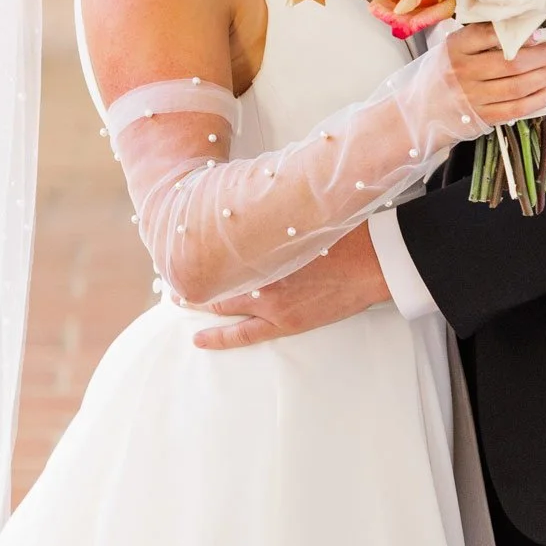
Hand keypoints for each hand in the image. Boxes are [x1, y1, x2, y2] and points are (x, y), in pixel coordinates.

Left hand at [192, 224, 387, 349]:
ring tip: (177, 298)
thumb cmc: (342, 232)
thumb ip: (274, 218)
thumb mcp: (302, 215)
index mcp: (265, 244)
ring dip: (197, 302)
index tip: (182, 246)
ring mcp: (270, 301)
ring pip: (221, 304)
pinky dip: (218, 337)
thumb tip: (252, 206)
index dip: (198, 250)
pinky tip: (198, 339)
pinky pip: (243, 334)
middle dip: (191, 275)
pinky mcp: (284, 322)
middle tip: (171, 273)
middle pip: (214, 276)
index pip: (218, 249)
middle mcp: (261, 273)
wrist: (373, 261)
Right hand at [443, 22, 545, 126]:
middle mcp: (463, 72)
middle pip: (511, 63)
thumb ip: (482, 39)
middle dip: (541, 57)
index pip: (489, 35)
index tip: (539, 33)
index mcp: (455, 48)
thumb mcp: (453, 49)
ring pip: (518, 87)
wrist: (420, 111)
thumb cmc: (443, 73)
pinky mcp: (482, 118)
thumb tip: (526, 33)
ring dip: (545, 77)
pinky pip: (517, 110)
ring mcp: (473, 97)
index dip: (519, 34)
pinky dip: (538, 100)